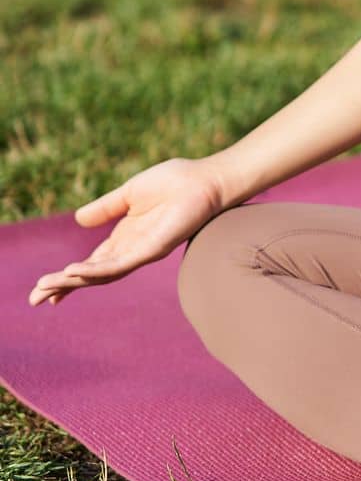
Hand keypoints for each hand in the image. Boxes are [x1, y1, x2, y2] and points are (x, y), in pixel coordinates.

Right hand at [27, 158, 226, 307]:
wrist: (205, 180)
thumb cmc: (174, 183)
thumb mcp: (129, 194)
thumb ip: (105, 208)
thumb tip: (78, 219)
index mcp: (125, 238)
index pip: (91, 263)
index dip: (67, 277)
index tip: (43, 289)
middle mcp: (132, 250)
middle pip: (92, 274)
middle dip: (63, 287)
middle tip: (35, 300)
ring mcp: (142, 252)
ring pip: (102, 274)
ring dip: (73, 282)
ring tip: (47, 287)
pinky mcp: (153, 249)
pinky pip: (120, 264)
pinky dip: (96, 270)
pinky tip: (74, 272)